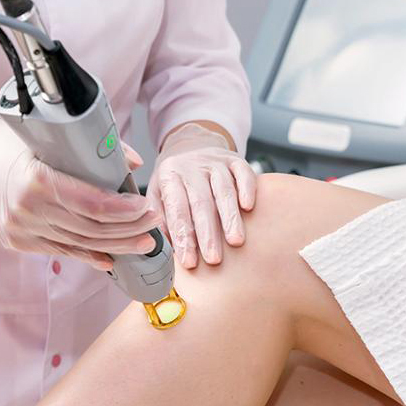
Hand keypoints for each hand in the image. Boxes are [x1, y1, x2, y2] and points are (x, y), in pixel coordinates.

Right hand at [0, 110, 159, 269]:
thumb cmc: (3, 141)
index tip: (145, 205)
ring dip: (115, 245)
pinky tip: (111, 257)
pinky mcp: (17, 242)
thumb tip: (130, 162)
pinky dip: (89, 255)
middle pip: (91, 228)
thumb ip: (91, 149)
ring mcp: (21, 230)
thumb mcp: (44, 135)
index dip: (124, 210)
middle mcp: (27, 211)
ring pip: (80, 243)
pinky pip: (61, 251)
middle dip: (128, 228)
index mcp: (36, 180)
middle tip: (153, 223)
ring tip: (142, 241)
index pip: (92, 204)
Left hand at [147, 122, 256, 268]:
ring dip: (230, 217)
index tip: (189, 261)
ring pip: (224, 190)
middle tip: (214, 259)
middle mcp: (192, 167)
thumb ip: (159, 218)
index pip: (176, 209)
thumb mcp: (157, 194)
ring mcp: (214, 162)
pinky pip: (243, 172)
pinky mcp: (234, 159)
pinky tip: (249, 208)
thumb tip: (165, 246)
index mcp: (169, 176)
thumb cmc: (174, 178)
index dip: (183, 236)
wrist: (190, 145)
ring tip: (236, 241)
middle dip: (208, 233)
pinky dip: (247, 189)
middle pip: (201, 202)